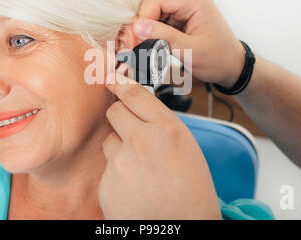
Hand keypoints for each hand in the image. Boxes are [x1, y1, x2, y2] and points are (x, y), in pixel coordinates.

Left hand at [98, 71, 220, 219]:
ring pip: (110, 140)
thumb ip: (162, 127)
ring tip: (140, 169)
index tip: (110, 76)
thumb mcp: (187, 149)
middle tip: (131, 131)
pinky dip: (117, 173)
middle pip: (115, 111)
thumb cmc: (193, 194)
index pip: (135, 94)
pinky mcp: (107, 182)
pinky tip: (134, 187)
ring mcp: (121, 161)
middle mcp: (142, 140)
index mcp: (168, 129)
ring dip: (120, 148)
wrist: (181, 229)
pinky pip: (107, 167)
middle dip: (120, 117)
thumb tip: (140, 113)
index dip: (120, 82)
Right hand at [132, 0, 244, 87]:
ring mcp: (182, 8)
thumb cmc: (219, 59)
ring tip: (141, 49)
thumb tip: (137, 26)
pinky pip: (157, 21)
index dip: (142, 19)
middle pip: (151, 4)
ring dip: (145, 31)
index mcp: (194, 0)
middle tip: (134, 46)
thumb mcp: (191, 51)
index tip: (136, 41)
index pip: (156, 0)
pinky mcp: (179, 19)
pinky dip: (151, 34)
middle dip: (141, 25)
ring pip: (151, 13)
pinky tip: (149, 47)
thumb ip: (164, 37)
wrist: (232, 67)